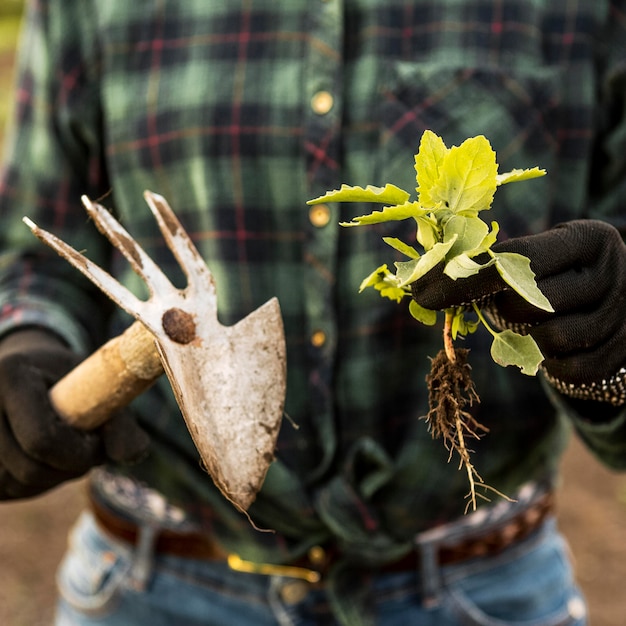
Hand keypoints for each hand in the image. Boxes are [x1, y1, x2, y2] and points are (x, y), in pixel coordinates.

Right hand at [0, 329, 149, 498]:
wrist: (32, 369)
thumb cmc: (72, 380)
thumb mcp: (101, 389)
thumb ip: (121, 422)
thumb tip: (137, 454)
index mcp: (12, 375)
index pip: (42, 439)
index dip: (80, 453)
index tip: (99, 442)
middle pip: (29, 469)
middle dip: (70, 468)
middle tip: (88, 447)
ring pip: (17, 485)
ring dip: (53, 477)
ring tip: (66, 447)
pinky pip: (8, 490)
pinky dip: (34, 483)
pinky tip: (45, 458)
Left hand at [411, 220, 625, 404]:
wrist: (615, 304)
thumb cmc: (559, 275)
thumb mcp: (540, 256)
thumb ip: (496, 263)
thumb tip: (426, 280)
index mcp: (587, 239)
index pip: (518, 258)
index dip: (466, 276)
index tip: (425, 290)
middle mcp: (611, 274)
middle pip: (531, 301)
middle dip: (499, 308)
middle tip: (493, 304)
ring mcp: (619, 316)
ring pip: (550, 338)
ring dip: (525, 336)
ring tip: (527, 322)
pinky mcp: (618, 354)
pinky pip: (567, 370)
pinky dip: (548, 363)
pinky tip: (548, 345)